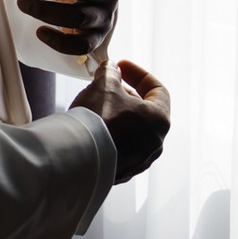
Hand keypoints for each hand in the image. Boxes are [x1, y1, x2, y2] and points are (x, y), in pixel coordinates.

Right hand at [70, 59, 170, 183]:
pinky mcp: (122, 172)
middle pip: (145, 111)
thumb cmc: (99, 120)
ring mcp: (139, 161)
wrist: (78, 157)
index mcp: (159, 120)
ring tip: (97, 106)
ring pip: (132, 132)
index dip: (139, 74)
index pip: (158, 90)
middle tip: (107, 86)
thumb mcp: (105, 85)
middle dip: (126, 95)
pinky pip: (119, 148)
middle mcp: (155, 143)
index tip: (121, 67)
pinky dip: (110, 135)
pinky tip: (93, 128)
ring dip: (118, 116)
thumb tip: (110, 69)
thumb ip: (110, 73)